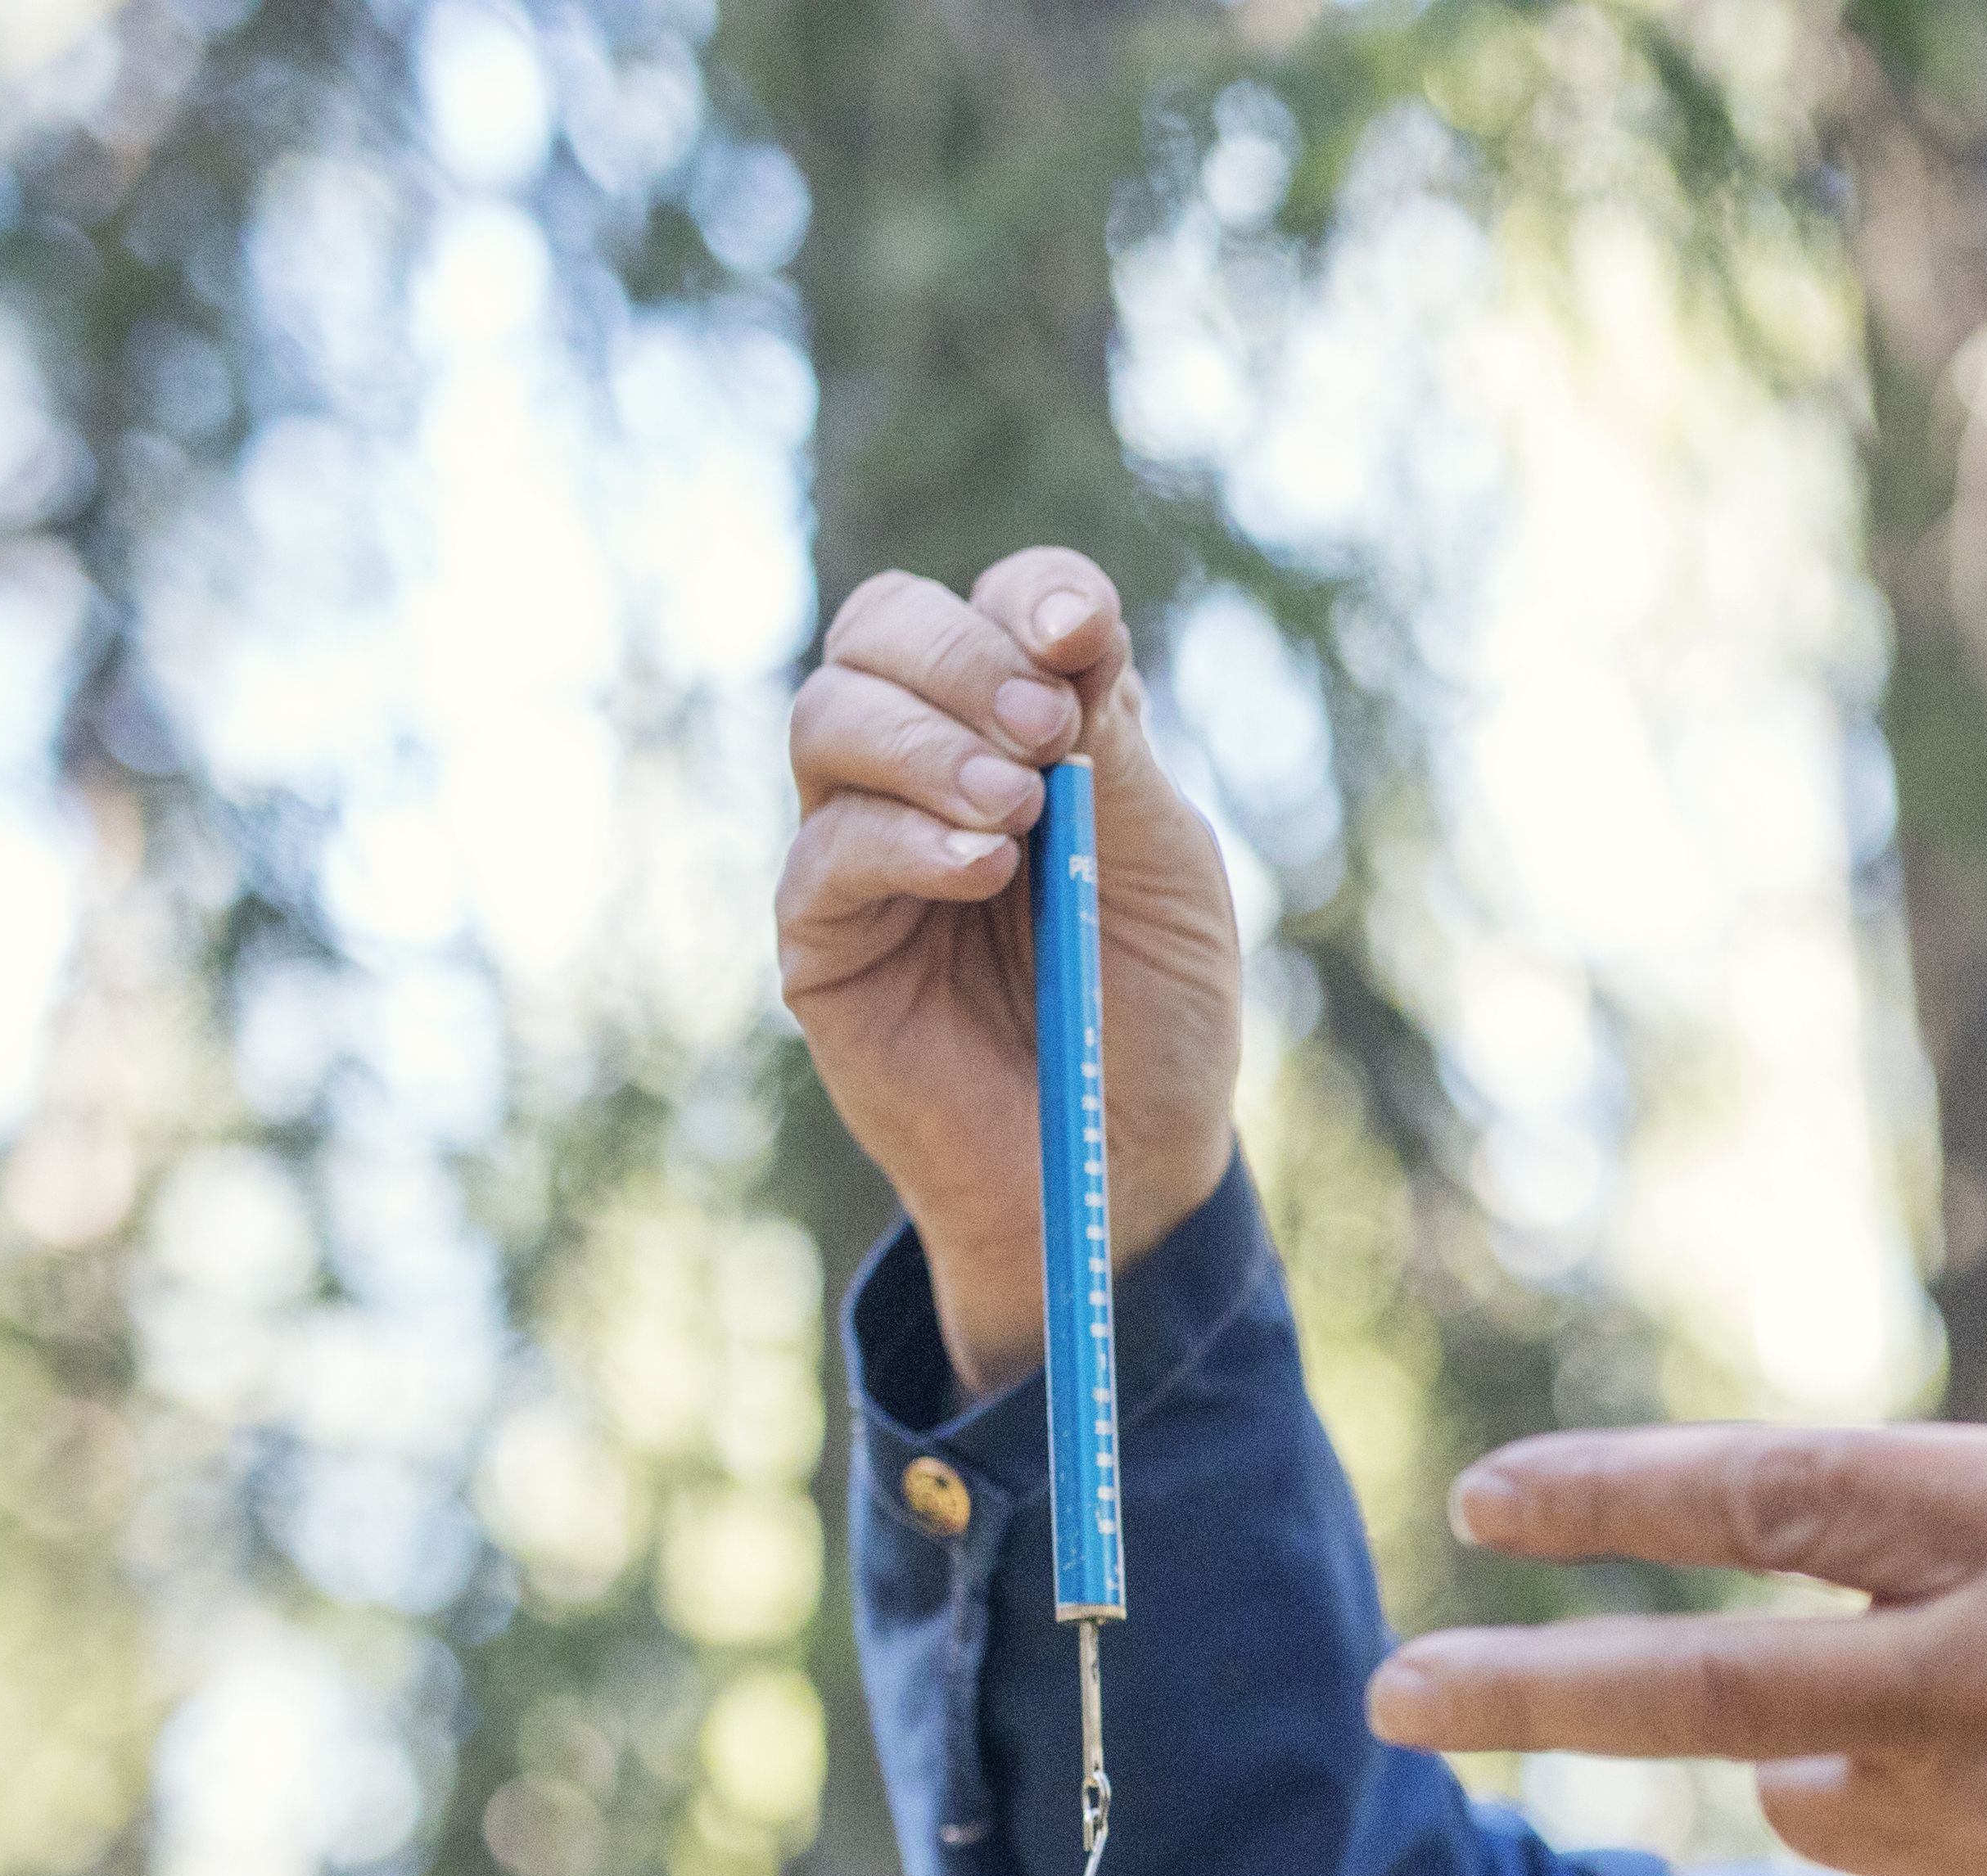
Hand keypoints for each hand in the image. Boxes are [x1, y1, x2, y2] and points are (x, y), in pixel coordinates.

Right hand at [779, 548, 1246, 1397]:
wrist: (1121, 1167)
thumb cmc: (1152, 1015)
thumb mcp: (1164, 872)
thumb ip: (1115, 752)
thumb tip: (1069, 631)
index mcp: (1025, 728)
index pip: (997, 605)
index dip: (1031, 597)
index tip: (1077, 634)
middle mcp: (926, 762)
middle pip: (881, 628)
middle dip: (960, 657)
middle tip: (1042, 730)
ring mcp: (860, 845)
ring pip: (829, 716)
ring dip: (924, 743)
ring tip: (1014, 812)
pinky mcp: (822, 936)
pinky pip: (825, 852)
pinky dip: (904, 842)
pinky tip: (982, 872)